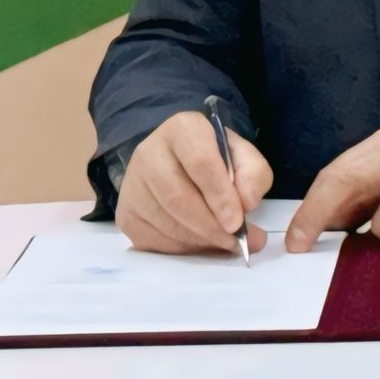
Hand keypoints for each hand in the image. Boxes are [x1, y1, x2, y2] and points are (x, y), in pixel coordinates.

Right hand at [118, 108, 272, 256]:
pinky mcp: (125, 213)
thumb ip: (253, 175)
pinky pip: (152, 240)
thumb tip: (247, 203)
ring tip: (222, 244)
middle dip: (210, 226)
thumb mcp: (243, 157)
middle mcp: (149, 152)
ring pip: (165, 222)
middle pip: (178, 197)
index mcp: (183, 128)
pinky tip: (198, 245)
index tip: (237, 223)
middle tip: (234, 242)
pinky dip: (180, 249)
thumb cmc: (215, 158)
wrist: (179, 162)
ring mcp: (132, 184)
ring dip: (198, 241)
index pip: (200, 162)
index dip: (220, 196)